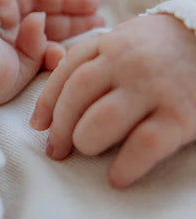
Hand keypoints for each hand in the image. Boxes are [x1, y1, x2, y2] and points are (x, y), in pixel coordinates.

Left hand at [31, 14, 195, 187]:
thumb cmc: (163, 49)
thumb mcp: (127, 41)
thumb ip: (94, 63)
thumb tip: (48, 111)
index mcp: (111, 44)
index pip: (67, 73)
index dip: (47, 103)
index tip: (38, 127)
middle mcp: (128, 62)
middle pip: (77, 96)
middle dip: (61, 127)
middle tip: (58, 150)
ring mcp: (155, 87)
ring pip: (102, 120)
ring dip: (87, 142)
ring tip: (88, 152)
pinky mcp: (182, 115)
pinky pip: (144, 144)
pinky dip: (126, 166)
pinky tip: (117, 178)